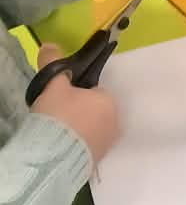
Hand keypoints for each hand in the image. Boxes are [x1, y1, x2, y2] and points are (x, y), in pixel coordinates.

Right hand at [30, 45, 118, 162]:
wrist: (56, 156)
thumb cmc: (59, 116)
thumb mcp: (53, 85)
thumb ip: (53, 64)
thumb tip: (51, 45)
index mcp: (109, 100)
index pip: (93, 91)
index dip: (75, 93)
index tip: (60, 99)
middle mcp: (116, 121)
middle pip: (94, 110)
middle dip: (78, 110)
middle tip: (57, 115)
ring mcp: (109, 142)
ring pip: (92, 128)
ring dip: (78, 128)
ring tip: (58, 131)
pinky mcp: (100, 159)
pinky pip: (88, 145)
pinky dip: (77, 143)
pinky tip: (62, 145)